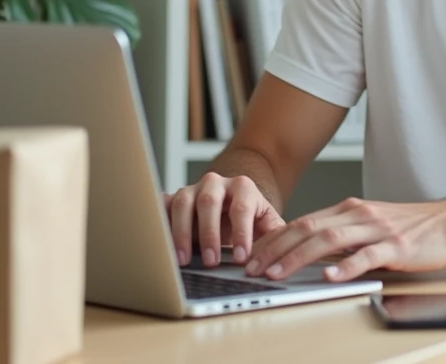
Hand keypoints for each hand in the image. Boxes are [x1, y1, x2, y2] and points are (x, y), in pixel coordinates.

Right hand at [164, 172, 284, 267]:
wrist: (229, 204)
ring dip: (181, 232)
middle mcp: (215, 183)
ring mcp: (191, 189)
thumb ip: (276, 235)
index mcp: (243, 187)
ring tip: (183, 260)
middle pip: (209, 201)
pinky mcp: (172, 199)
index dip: (241, 233)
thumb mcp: (267, 224)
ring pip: (183, 203)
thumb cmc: (250, 219)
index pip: (242, 207)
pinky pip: (161, 207)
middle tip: (211, 261)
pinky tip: (160, 244)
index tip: (241, 258)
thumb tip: (285, 254)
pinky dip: (159, 223)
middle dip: (209, 233)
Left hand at [246, 197, 445, 282]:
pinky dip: (346, 266)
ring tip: (279, 273)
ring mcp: (377, 229)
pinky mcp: (396, 246)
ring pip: (330, 239)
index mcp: (349, 209)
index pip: (303, 222)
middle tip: (255, 267)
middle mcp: (358, 214)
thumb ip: (342, 234)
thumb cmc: (409, 228)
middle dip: (277, 248)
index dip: (275, 238)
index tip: (254, 255)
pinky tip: (330, 277)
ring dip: (299, 257)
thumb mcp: (369, 225)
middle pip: (309, 228)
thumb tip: (307, 251)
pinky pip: (367, 256)